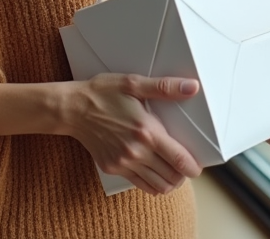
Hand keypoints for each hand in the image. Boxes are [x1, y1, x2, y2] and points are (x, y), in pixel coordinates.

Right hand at [67, 73, 202, 195]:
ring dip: (169, 182)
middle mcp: (136, 152)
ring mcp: (123, 163)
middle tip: (186, 165)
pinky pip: (140, 185)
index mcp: (146, 131)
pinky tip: (153, 171)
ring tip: (172, 170)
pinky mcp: (113, 169)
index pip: (179, 160)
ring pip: (157, 186)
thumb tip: (192, 87)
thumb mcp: (133, 83)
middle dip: (183, 175)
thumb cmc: (102, 93)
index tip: (197, 165)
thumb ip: (164, 87)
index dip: (193, 167)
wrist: (72, 109)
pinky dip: (152, 183)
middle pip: (171, 177)